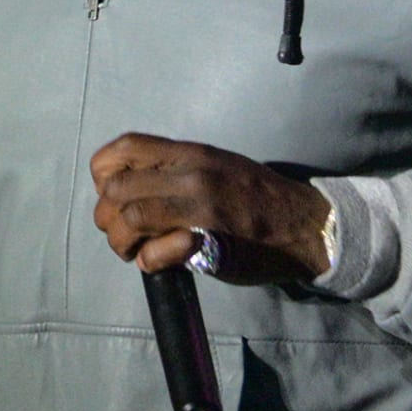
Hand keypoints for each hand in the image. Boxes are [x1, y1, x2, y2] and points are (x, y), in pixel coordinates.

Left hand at [90, 133, 331, 283]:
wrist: (306, 226)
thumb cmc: (258, 197)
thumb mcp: (216, 165)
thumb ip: (174, 171)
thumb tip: (127, 188)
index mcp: (191, 152)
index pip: (125, 148)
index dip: (105, 174)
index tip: (114, 195)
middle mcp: (193, 173)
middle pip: (117, 189)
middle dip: (107, 216)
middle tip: (122, 234)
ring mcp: (200, 207)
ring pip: (130, 218)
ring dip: (122, 241)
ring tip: (134, 252)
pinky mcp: (208, 242)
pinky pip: (155, 251)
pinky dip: (147, 261)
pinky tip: (157, 262)